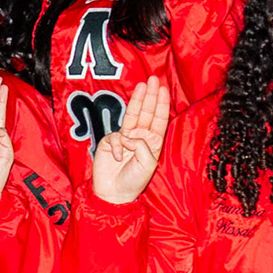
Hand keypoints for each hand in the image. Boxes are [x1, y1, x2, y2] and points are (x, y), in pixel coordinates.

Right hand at [89, 78, 169, 205]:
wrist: (114, 192)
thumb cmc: (134, 181)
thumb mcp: (148, 164)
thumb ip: (141, 146)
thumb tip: (127, 135)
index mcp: (153, 143)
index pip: (158, 119)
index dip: (160, 104)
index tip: (162, 89)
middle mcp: (140, 138)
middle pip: (146, 112)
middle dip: (150, 96)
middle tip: (153, 80)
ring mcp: (125, 138)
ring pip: (132, 115)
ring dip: (137, 100)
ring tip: (142, 86)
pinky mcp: (110, 142)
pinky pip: (115, 137)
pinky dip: (118, 146)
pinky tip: (119, 157)